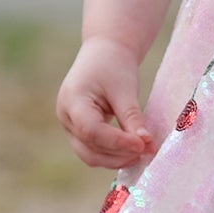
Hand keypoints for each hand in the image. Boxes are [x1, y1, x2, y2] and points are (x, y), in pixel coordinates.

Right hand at [56, 36, 159, 169]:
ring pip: (90, 155)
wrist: (103, 53)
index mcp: (72, 102)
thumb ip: (132, 118)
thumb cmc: (113, 66)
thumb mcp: (124, 89)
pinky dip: (113, 154)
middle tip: (147, 152)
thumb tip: (146, 144)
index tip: (143, 145)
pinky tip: (134, 150)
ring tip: (143, 152)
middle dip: (118, 155)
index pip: (92, 131)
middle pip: (89, 149)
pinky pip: (94, 150)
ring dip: (117, 159)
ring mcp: (70, 126)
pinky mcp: (79, 131)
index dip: (118, 142)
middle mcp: (66, 118)